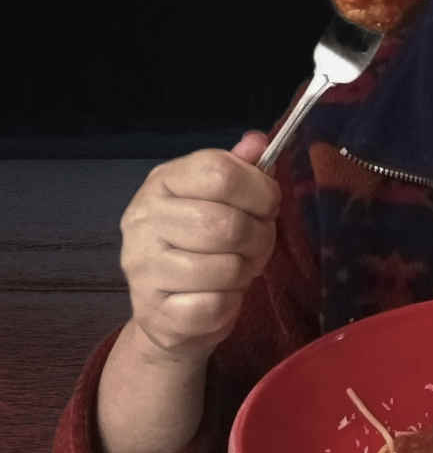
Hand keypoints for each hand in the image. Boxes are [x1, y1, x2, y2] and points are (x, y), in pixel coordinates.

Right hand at [118, 131, 280, 365]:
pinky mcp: (154, 311)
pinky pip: (215, 305)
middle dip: (259, 237)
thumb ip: (239, 169)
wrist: (169, 310)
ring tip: (238, 268)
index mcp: (161, 182)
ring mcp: (142, 267)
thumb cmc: (203, 244)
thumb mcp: (220, 198)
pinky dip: (230, 302)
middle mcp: (142, 220)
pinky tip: (219, 296)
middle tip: (258, 244)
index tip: (269, 205)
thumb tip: (258, 141)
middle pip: (226, 224)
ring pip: (225, 267)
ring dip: (245, 271)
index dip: (259, 190)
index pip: (219, 172)